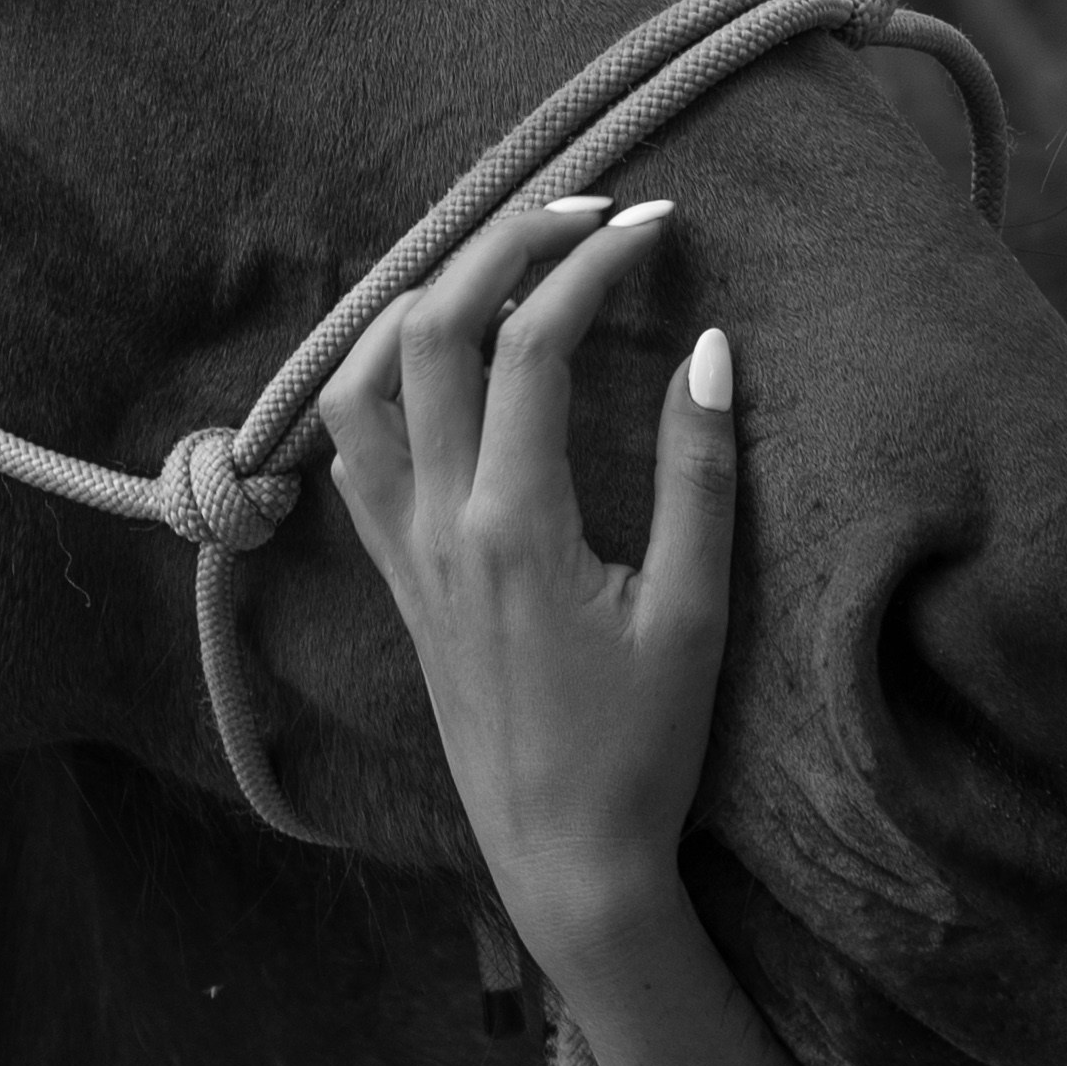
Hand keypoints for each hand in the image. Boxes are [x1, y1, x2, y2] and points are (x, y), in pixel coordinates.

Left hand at [318, 197, 737, 979]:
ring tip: (498, 258)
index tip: (654, 221)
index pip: (529, 345)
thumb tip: (711, 347)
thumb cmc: (642, 749)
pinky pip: (355, 445)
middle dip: (501, 242)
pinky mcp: (394, 574)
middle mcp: (436, 522)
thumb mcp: (693, 615)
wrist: (562, 860)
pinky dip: (383, 371)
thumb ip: (700, 477)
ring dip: (421, 297)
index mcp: (512, 525)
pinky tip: (436, 356)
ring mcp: (402, 547)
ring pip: (363, 379)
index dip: (589, 263)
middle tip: (580, 204)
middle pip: (430, 329)